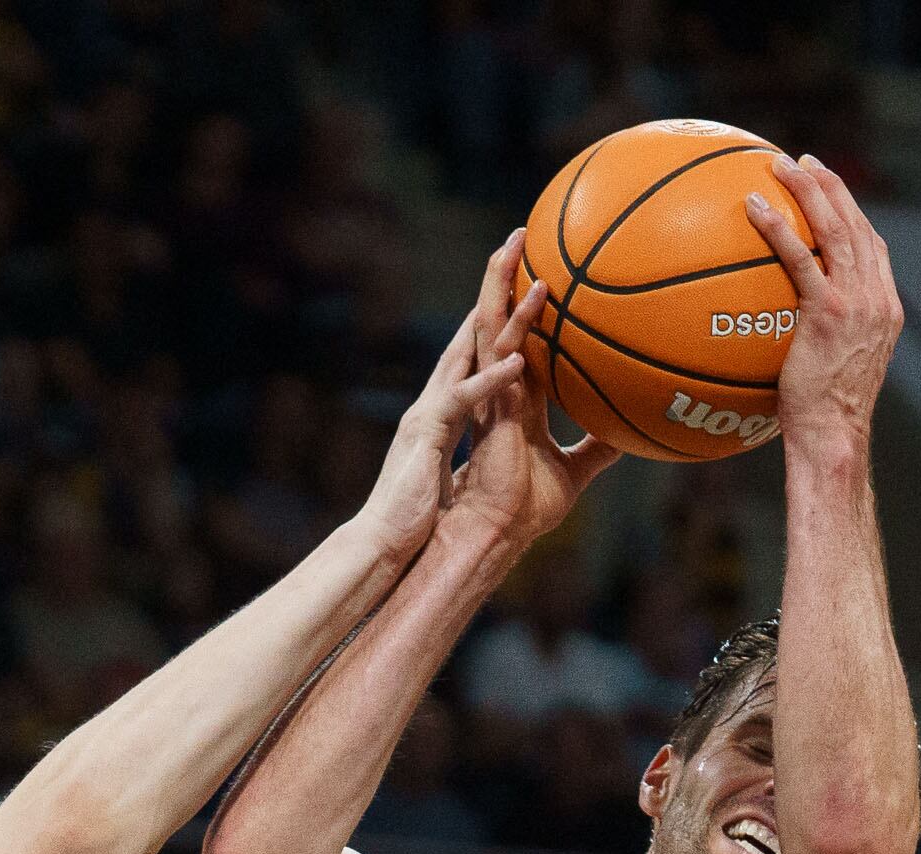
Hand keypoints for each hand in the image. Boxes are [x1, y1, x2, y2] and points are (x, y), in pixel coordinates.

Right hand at [357, 238, 548, 554]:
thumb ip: (487, 455)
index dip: (498, 308)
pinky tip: (518, 362)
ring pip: (470, 352)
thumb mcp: (464, 479)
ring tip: (537, 283)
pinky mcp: (427, 434)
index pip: (476, 345)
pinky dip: (490, 380)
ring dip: (504, 316)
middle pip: (471, 329)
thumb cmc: (421, 521)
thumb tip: (518, 457)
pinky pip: (463, 400)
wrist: (382, 546)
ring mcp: (428, 411)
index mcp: (445, 407)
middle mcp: (435, 398)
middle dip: (496, 283)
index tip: (522, 274)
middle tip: (520, 240)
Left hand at [749, 154, 902, 448]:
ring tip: (780, 166)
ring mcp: (856, 302)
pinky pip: (800, 259)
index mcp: (884, 307)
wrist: (835, 437)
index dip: (851, 212)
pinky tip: (754, 208)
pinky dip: (779, 228)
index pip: (871, 247)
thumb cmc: (823, 418)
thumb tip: (788, 334)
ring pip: (835, 230)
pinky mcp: (828, 313)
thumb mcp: (831, 371)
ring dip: (808, 190)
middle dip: (830, 186)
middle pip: (856, 224)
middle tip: (803, 161)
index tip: (829, 190)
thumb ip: (822, 341)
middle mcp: (877, 297)